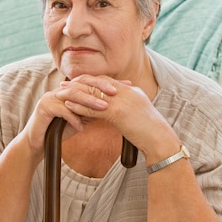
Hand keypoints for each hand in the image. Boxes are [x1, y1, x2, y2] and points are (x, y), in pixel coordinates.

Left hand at [59, 74, 177, 159]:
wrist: (160, 140)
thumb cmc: (149, 131)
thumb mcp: (137, 113)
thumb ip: (126, 106)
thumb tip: (112, 106)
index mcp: (131, 90)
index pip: (105, 80)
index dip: (89, 80)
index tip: (76, 82)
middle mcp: (127, 92)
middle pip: (96, 82)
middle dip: (78, 83)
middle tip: (63, 86)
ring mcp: (123, 101)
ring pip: (93, 93)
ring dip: (74, 93)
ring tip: (60, 94)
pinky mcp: (119, 113)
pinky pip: (94, 107)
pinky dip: (80, 106)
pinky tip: (69, 107)